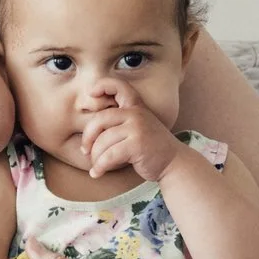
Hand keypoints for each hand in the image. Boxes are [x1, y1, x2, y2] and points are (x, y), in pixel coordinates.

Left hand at [77, 87, 191, 183]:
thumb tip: (86, 132)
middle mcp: (136, 114)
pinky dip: (100, 167)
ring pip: (103, 141)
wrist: (173, 163)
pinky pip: (109, 156)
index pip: (119, 86)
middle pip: (99, 120)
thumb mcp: (136, 128)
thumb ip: (118, 123)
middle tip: (85, 151)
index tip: (90, 94)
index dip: (102, 85)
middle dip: (87, 137)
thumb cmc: (148, 148)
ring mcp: (137, 128)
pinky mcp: (137, 144)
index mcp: (135, 107)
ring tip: (96, 166)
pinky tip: (97, 173)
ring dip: (95, 157)